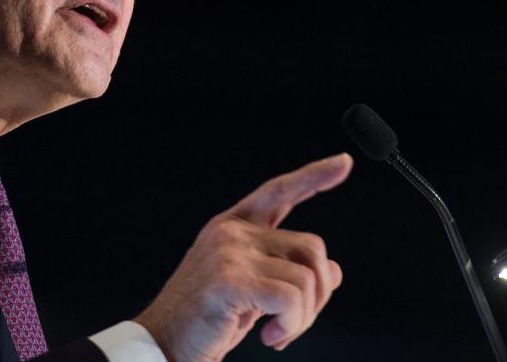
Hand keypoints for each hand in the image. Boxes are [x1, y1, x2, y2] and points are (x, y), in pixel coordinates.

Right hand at [134, 153, 353, 361]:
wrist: (163, 343)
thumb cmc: (205, 319)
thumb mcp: (253, 291)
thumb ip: (287, 272)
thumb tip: (334, 271)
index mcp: (234, 227)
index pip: (279, 191)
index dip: (314, 176)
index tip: (343, 162)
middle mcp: (232, 232)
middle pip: (311, 247)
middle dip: (318, 292)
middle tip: (294, 321)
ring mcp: (230, 252)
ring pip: (307, 278)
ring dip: (302, 317)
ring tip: (277, 333)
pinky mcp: (230, 279)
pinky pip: (292, 298)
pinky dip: (292, 324)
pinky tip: (270, 337)